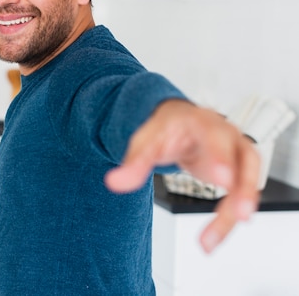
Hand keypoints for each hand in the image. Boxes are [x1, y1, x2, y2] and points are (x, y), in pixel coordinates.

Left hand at [104, 99, 260, 252]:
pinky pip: (240, 196)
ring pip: (247, 182)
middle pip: (244, 159)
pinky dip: (227, 218)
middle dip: (244, 187)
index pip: (215, 136)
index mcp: (202, 123)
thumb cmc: (166, 128)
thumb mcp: (146, 140)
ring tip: (212, 239)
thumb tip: (115, 181)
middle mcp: (227, 136)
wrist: (177, 123)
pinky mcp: (239, 173)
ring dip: (237, 211)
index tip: (222, 179)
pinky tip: (212, 236)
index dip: (221, 157)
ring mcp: (236, 154)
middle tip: (240, 213)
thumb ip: (134, 162)